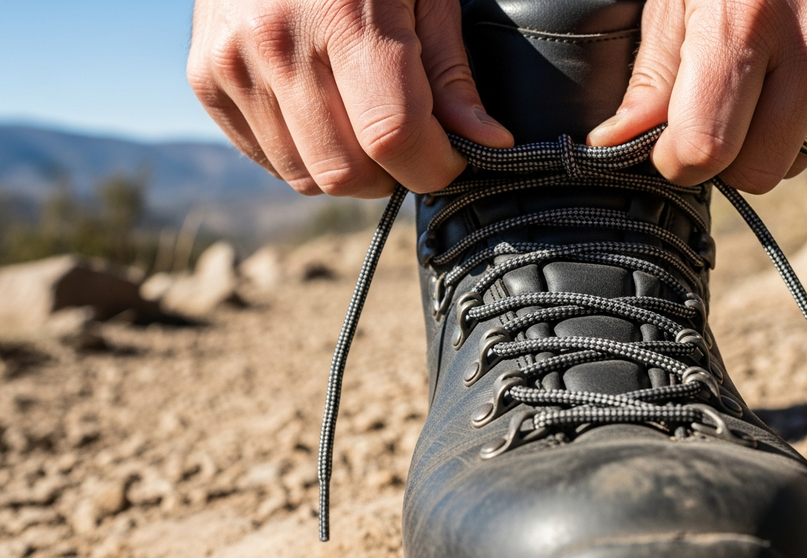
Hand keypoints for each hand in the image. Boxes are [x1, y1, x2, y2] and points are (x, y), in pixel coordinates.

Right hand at [187, 0, 512, 197]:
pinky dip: (307, 156)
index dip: (434, 165)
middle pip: (347, 171)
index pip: (393, 136)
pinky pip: (269, 160)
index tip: (451, 157)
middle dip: (393, 173)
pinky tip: (323, 114)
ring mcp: (232, 65)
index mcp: (344, 16)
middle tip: (409, 140)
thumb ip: (449, 71)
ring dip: (349, 169)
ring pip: (306, 177)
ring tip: (364, 122)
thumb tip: (487, 142)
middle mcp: (277, 43)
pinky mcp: (205, 81)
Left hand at [587, 0, 806, 193]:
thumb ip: (650, 82)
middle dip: (727, 158)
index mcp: (744, 23)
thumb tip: (612, 145)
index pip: (706, 150)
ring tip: (763, 74)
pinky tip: (800, 65)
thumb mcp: (674, 2)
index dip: (677, 159)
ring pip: (800, 158)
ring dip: (771, 136)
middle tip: (715, 112)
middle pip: (759, 172)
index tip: (670, 143)